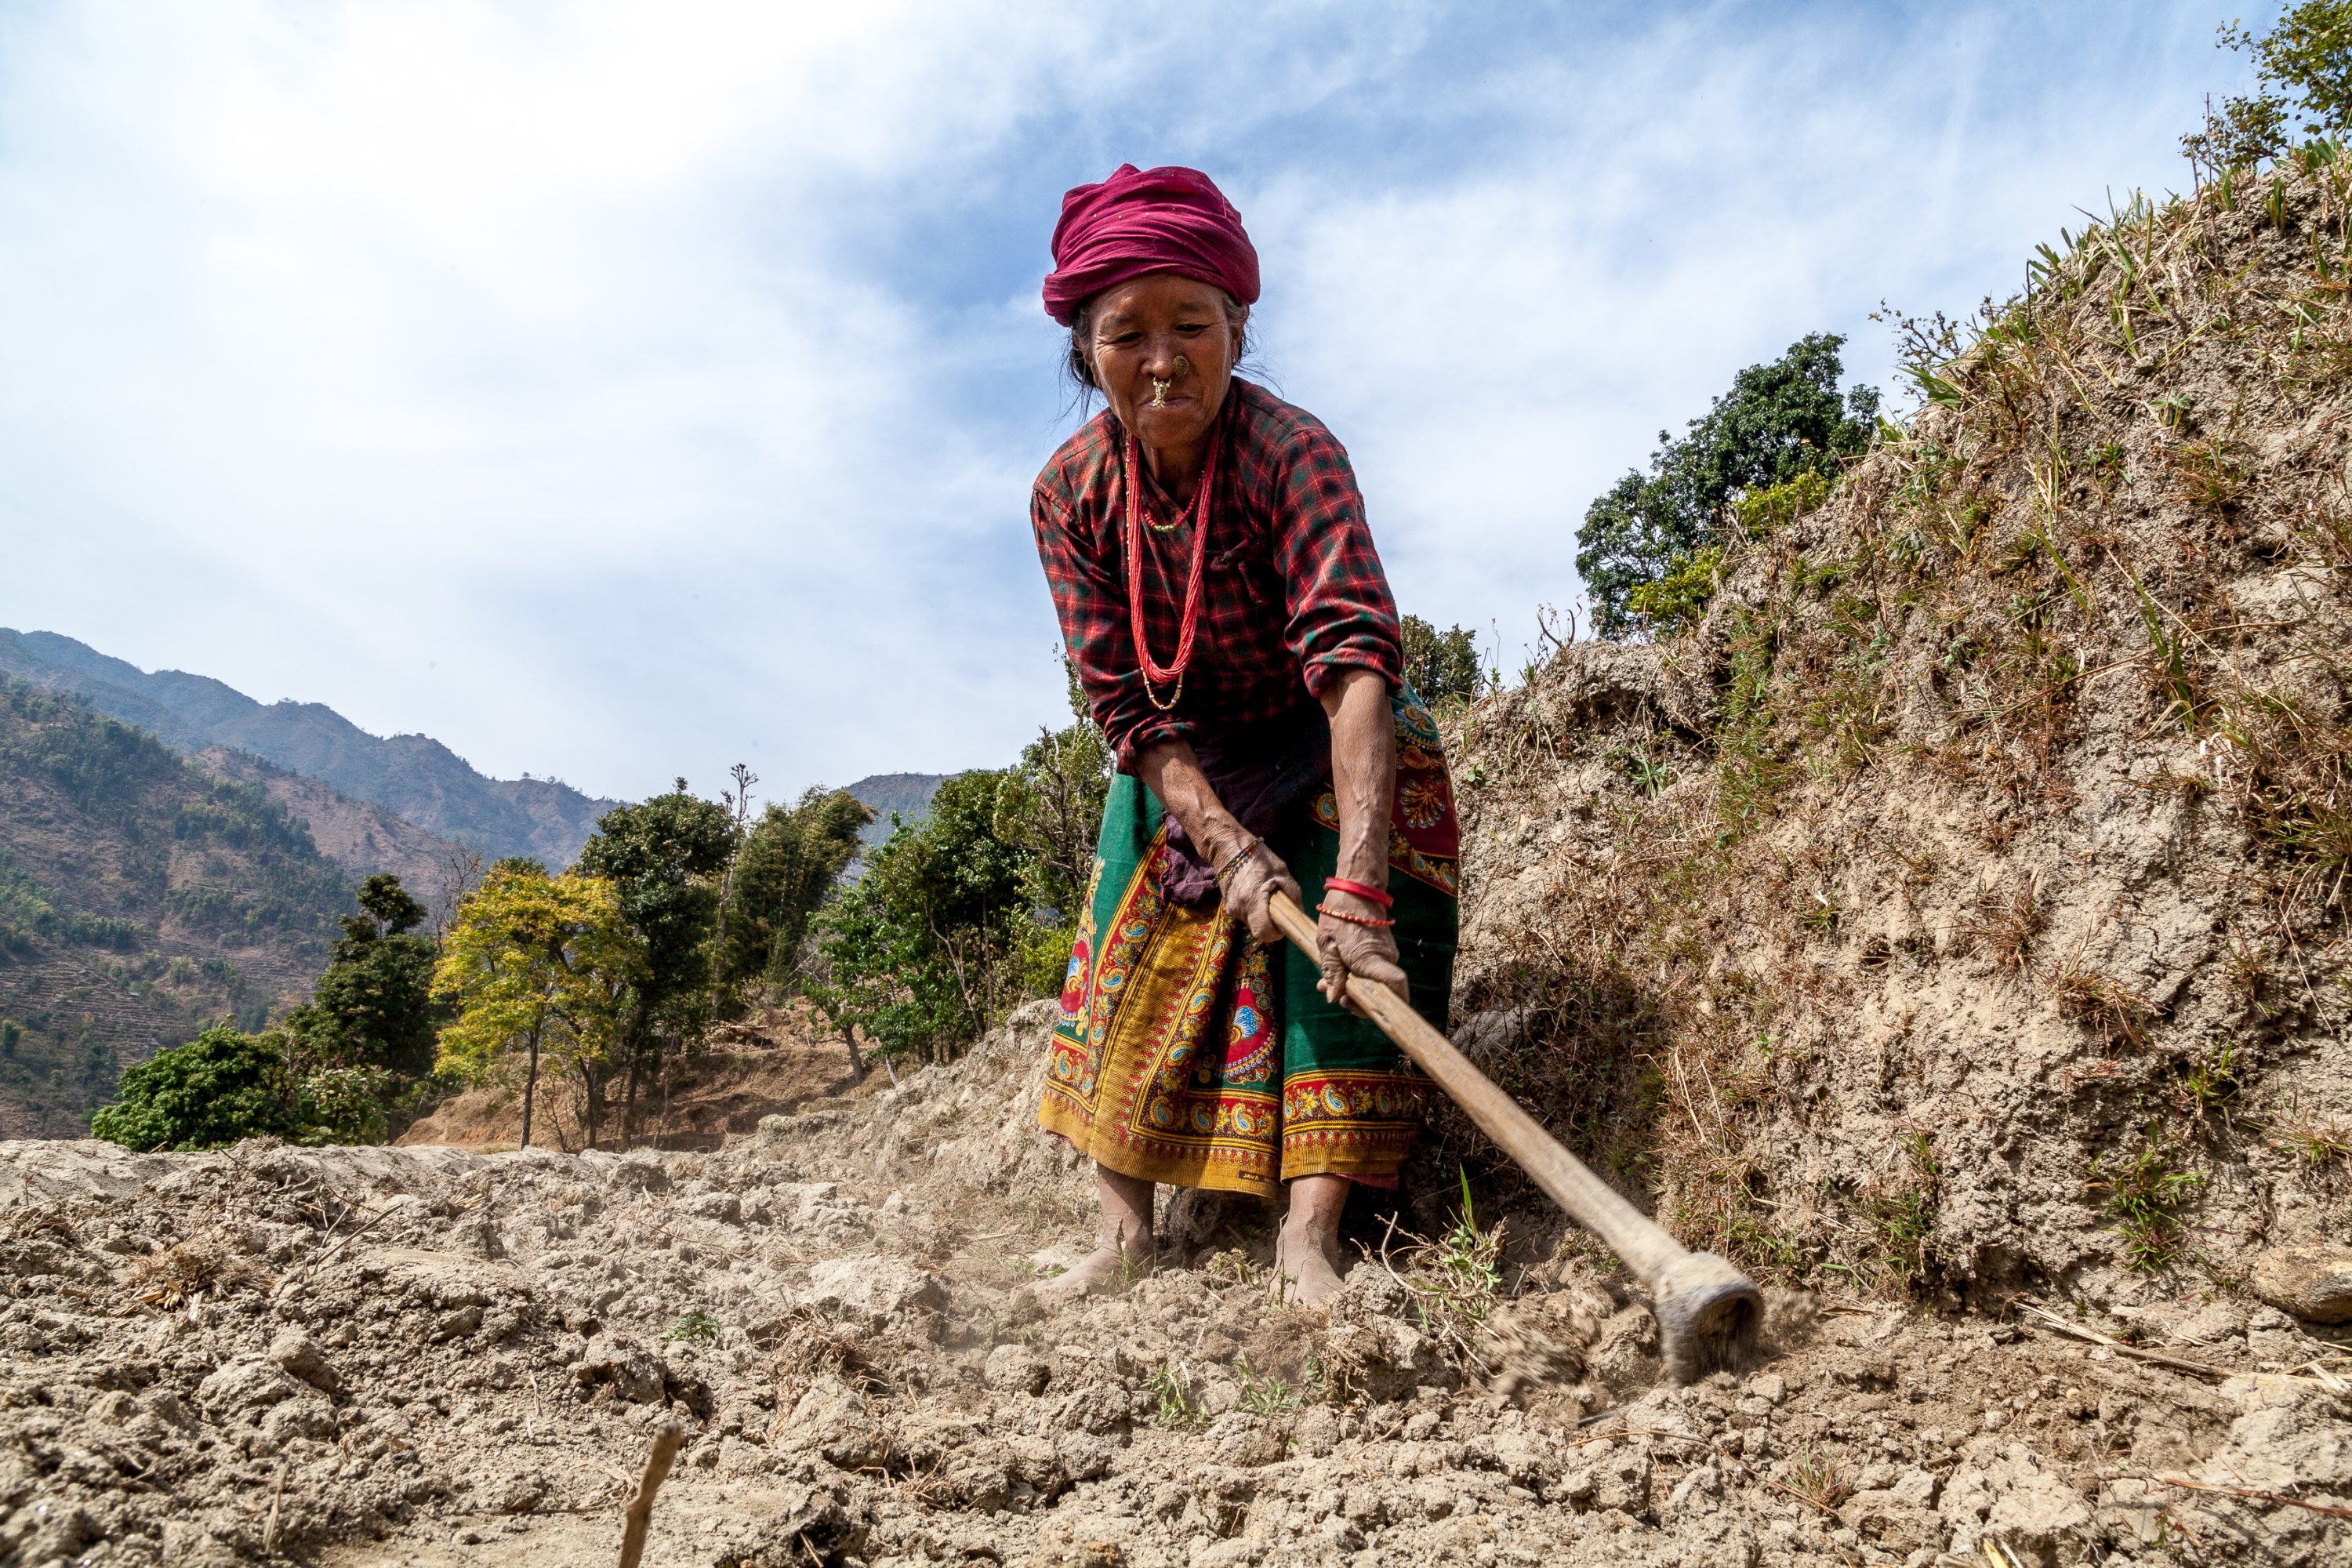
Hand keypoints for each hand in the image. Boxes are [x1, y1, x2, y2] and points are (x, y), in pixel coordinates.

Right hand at [1215, 838, 1301, 944]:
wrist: (1227, 847)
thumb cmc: (1257, 857)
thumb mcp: (1281, 871)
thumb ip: (1293, 894)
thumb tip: (1300, 913)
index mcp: (1252, 900)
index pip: (1264, 932)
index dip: (1276, 933)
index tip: (1283, 924)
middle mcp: (1239, 909)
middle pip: (1258, 930)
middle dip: (1270, 924)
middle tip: (1278, 909)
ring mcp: (1231, 909)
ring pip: (1252, 923)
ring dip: (1262, 916)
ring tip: (1266, 897)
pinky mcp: (1228, 906)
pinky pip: (1245, 916)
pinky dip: (1254, 910)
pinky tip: (1256, 894)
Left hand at [1316, 893, 1407, 1015]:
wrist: (1356, 889)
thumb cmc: (1339, 914)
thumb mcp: (1327, 945)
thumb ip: (1332, 973)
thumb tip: (1334, 998)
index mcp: (1371, 958)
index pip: (1396, 986)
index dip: (1393, 1005)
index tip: (1371, 1012)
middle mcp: (1385, 958)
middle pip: (1379, 991)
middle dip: (1354, 998)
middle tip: (1329, 993)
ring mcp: (1386, 953)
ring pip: (1373, 981)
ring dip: (1351, 986)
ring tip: (1325, 982)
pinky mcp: (1383, 948)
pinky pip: (1372, 969)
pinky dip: (1356, 974)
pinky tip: (1336, 970)